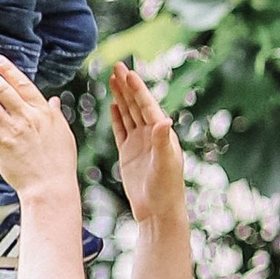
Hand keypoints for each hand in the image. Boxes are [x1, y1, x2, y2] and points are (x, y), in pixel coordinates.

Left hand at [0, 56, 80, 202]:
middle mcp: (25, 117)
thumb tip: (52, 100)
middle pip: (1, 89)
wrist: (49, 187)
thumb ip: (55, 114)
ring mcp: (10, 130)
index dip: (7, 69)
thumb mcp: (63, 133)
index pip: (22, 84)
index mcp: (42, 112)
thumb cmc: (59, 162)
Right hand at [108, 61, 185, 227]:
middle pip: (136, 105)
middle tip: (117, 66)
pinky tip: (113, 105)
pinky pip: (122, 130)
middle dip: (127, 86)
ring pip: (128, 114)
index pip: (147, 106)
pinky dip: (117, 117)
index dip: (137, 89)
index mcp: (161, 134)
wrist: (158, 212)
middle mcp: (151, 135)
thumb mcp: (165, 164)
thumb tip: (164, 119)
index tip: (128, 73)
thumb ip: (162, 141)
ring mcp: (140, 144)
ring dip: (121, 97)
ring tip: (113, 79)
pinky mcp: (129, 154)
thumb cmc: (166, 189)